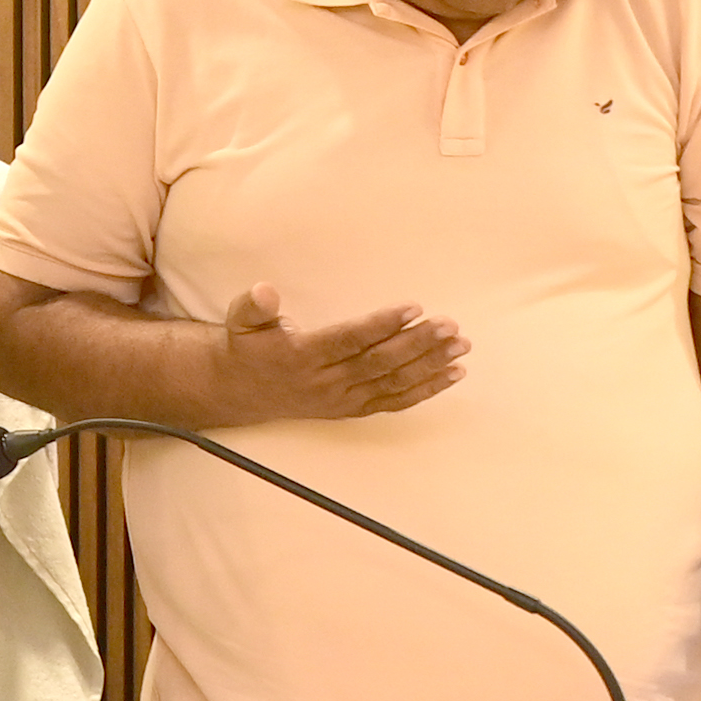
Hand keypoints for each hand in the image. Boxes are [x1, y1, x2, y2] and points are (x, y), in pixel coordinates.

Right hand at [199, 289, 467, 425]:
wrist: (239, 392)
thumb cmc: (247, 347)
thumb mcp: (239, 322)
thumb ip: (252, 306)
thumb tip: (265, 291)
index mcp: (302, 357)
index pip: (349, 340)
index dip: (382, 325)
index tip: (414, 307)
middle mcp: (326, 383)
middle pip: (380, 363)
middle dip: (418, 344)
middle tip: (450, 325)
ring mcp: (343, 400)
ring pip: (393, 383)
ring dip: (430, 365)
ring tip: (461, 345)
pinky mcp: (354, 410)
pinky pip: (395, 402)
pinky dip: (427, 389)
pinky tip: (453, 373)